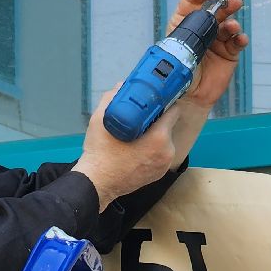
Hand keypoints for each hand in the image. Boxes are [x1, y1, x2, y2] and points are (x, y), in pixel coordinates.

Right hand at [73, 88, 178, 210]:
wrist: (96, 183)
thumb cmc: (100, 152)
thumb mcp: (101, 119)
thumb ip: (112, 98)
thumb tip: (121, 86)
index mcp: (159, 137)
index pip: (173, 111)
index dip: (163, 103)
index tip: (153, 101)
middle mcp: (167, 152)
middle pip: (168, 126)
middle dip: (157, 120)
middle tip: (139, 118)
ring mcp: (164, 165)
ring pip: (164, 141)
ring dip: (154, 135)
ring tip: (136, 134)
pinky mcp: (159, 174)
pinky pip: (160, 154)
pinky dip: (152, 149)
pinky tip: (137, 148)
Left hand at [166, 0, 247, 109]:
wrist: (189, 97)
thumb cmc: (179, 73)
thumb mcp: (176, 50)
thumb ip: (184, 36)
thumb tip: (196, 24)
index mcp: (186, 23)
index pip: (192, 1)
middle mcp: (203, 29)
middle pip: (215, 11)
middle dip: (225, 4)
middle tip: (232, 2)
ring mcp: (218, 40)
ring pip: (228, 25)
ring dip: (232, 23)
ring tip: (232, 27)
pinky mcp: (229, 52)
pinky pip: (237, 42)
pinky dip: (240, 38)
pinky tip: (239, 39)